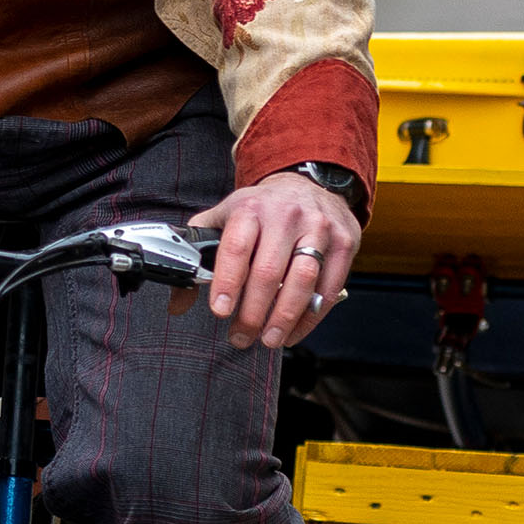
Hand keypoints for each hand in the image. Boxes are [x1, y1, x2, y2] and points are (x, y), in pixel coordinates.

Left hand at [188, 169, 359, 350]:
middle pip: (268, 271)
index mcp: (250, 208)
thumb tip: (179, 303)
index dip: (227, 282)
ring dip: (284, 318)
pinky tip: (294, 330)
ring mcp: (318, 227)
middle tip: (241, 336)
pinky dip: (311, 316)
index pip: (236, 247)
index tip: (220, 311)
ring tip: (269, 340)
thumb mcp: (223, 218)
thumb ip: (198, 255)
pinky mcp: (343, 241)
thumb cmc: (261, 210)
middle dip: (253, 313)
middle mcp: (286, 215)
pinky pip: (328, 286)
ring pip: (302, 280)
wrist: (307, 184)